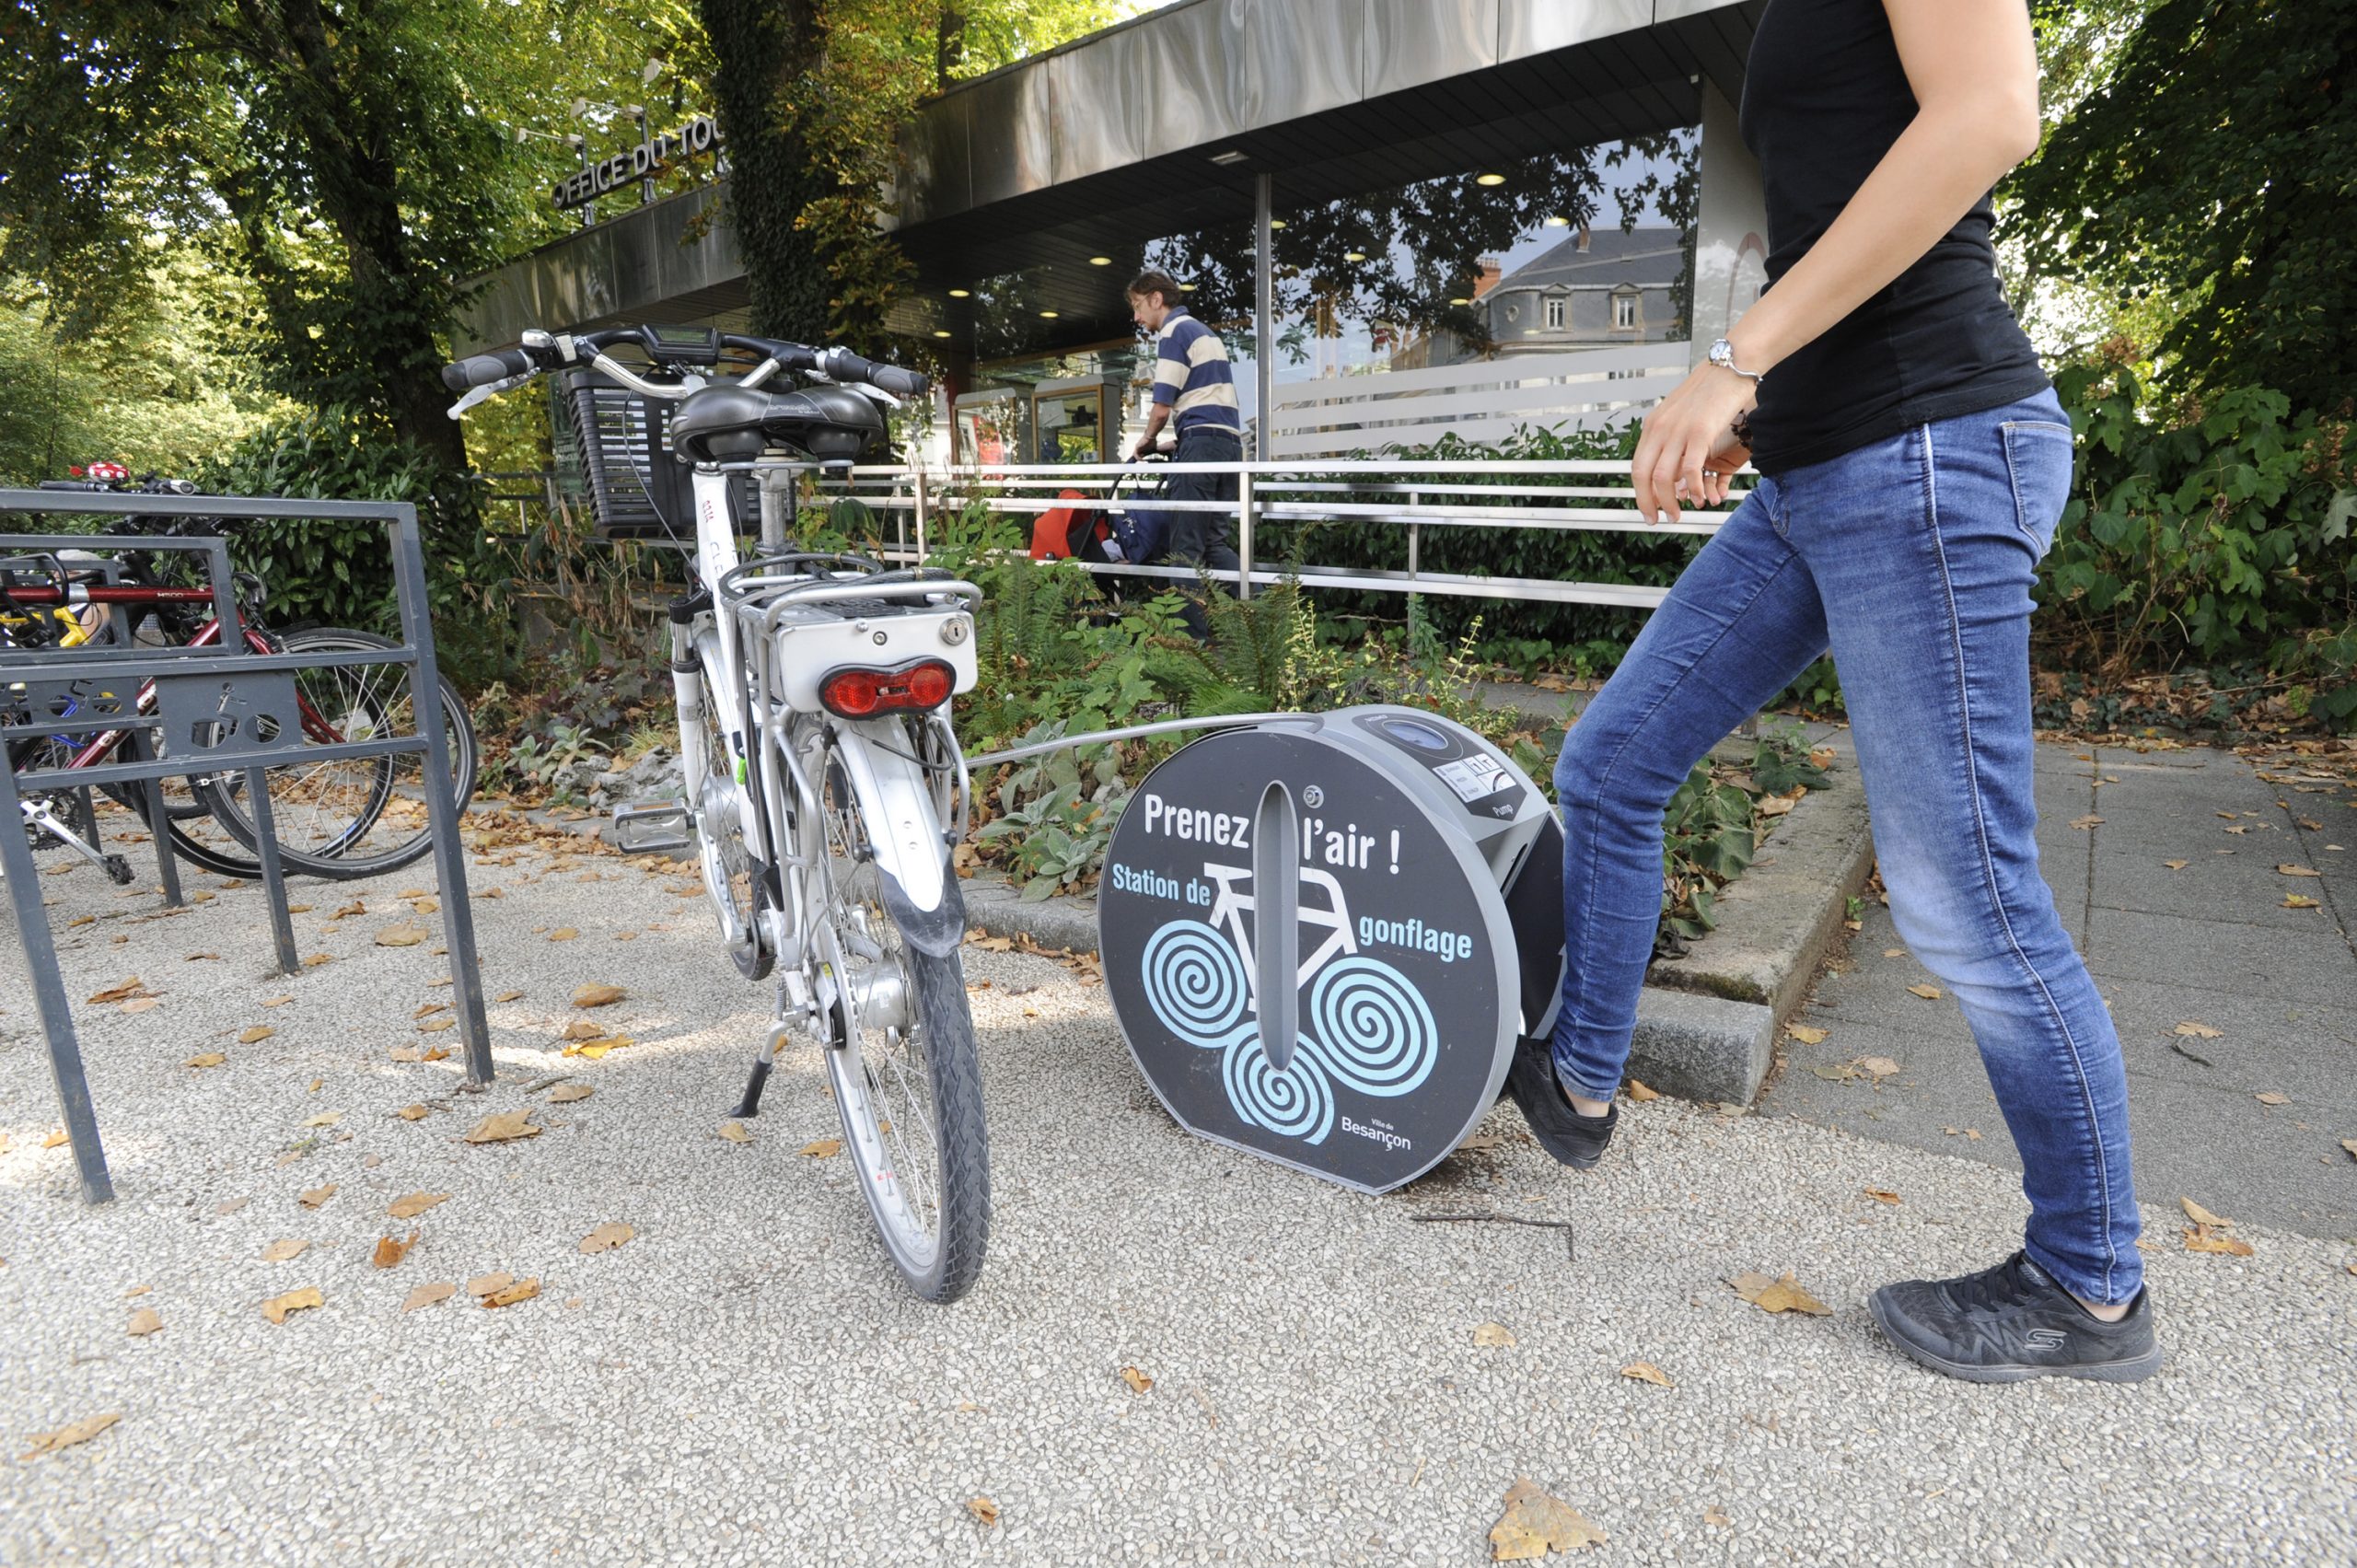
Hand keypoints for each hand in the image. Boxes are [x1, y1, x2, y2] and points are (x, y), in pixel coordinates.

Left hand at [1633, 365, 1758, 522]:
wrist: (1733, 364)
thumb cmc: (1713, 388)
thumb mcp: (1682, 414)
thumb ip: (1673, 437)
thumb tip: (1673, 464)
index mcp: (1654, 424)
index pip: (1637, 466)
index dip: (1640, 493)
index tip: (1647, 509)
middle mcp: (1660, 427)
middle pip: (1643, 475)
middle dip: (1648, 503)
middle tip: (1658, 520)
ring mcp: (1678, 430)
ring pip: (1663, 477)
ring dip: (1669, 502)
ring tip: (1679, 515)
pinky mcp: (1700, 431)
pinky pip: (1690, 469)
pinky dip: (1692, 488)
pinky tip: (1697, 497)